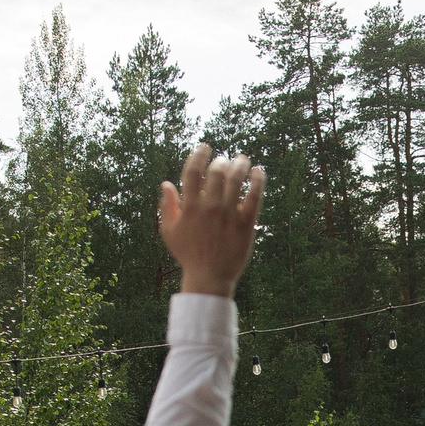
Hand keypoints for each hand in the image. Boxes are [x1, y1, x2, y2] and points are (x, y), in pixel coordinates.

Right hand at [159, 144, 265, 298]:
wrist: (209, 277)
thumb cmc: (188, 255)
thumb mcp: (170, 232)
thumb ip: (166, 207)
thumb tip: (166, 183)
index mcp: (190, 207)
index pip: (193, 172)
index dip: (198, 155)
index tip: (204, 147)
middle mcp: (210, 208)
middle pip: (217, 172)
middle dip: (221, 160)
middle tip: (224, 160)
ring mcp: (229, 215)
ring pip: (237, 179)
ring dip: (240, 164)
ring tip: (243, 160)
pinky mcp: (246, 223)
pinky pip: (255, 196)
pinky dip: (257, 180)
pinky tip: (258, 171)